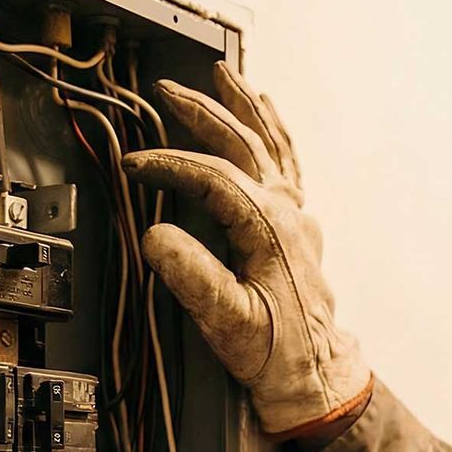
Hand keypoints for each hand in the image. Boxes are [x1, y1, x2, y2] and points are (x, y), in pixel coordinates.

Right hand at [125, 63, 372, 440]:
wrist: (316, 374)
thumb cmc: (276, 352)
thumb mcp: (227, 321)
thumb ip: (193, 277)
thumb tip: (157, 236)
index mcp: (267, 228)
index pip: (211, 176)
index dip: (169, 165)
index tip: (135, 165)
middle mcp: (287, 213)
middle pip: (242, 145)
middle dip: (202, 113)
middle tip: (167, 90)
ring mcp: (297, 217)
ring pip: (270, 145)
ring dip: (244, 108)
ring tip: (224, 76)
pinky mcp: (298, 228)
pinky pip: (288, 164)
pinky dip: (275, 133)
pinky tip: (268, 113)